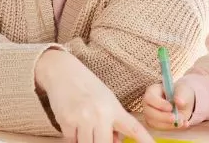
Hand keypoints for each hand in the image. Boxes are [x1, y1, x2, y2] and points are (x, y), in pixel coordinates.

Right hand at [34, 49, 153, 142]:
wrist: (64, 73)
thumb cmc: (89, 88)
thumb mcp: (107, 101)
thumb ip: (114, 123)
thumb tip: (115, 142)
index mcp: (114, 108)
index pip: (133, 128)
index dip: (145, 140)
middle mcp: (100, 114)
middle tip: (100, 133)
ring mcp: (83, 118)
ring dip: (87, 141)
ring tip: (86, 127)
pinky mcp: (66, 122)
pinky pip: (72, 141)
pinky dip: (74, 138)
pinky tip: (74, 125)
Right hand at [142, 80, 196, 129]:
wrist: (183, 102)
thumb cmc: (179, 93)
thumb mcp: (182, 90)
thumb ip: (181, 95)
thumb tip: (180, 102)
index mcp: (152, 91)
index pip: (149, 98)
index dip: (159, 104)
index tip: (171, 107)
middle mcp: (148, 104)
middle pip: (149, 113)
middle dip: (163, 117)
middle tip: (175, 118)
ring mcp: (150, 115)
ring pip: (154, 123)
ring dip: (168, 124)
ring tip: (182, 121)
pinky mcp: (155, 124)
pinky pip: (161, 128)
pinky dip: (172, 127)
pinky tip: (183, 124)